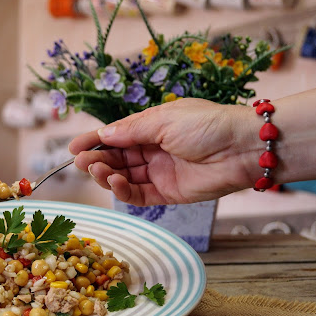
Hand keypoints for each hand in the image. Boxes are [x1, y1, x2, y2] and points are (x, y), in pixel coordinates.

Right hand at [69, 98, 258, 205]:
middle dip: (97, 160)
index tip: (73, 148)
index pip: (116, 136)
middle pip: (116, 157)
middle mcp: (153, 150)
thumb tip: (103, 134)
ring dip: (107, 174)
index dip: (94, 141)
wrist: (242, 148)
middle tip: (81, 163)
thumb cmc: (206, 125)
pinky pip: (138, 194)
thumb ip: (131, 131)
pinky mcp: (167, 193)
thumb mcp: (163, 120)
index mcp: (152, 128)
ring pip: (123, 176)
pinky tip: (116, 182)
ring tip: (97, 171)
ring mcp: (159, 172)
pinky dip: (123, 190)